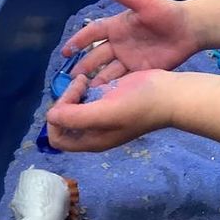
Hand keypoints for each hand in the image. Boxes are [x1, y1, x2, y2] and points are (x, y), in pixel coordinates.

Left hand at [46, 70, 173, 150]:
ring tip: (85, 80)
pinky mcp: (109, 100)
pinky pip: (86, 97)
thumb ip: (75, 117)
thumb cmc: (139, 106)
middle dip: (65, 101)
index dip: (56, 119)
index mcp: (92, 140)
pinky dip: (84, 88)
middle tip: (79, 85)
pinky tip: (92, 78)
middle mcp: (94, 130)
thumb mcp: (105, 113)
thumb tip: (50, 115)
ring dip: (73, 93)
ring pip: (73, 107)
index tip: (71, 100)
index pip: (57, 137)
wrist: (169, 95)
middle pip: (63, 120)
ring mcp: (102, 115)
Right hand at [64, 0, 203, 83]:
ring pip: (107, 71)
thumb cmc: (167, 11)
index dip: (78, 41)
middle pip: (96, 56)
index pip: (92, 34)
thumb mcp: (143, 2)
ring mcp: (129, 58)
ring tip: (83, 92)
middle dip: (83, 67)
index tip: (65, 51)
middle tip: (70, 79)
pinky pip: (124, 80)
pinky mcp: (141, 70)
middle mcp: (119, 44)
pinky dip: (113, 88)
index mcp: (116, 26)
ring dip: (96, 80)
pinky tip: (104, 98)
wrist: (191, 28)